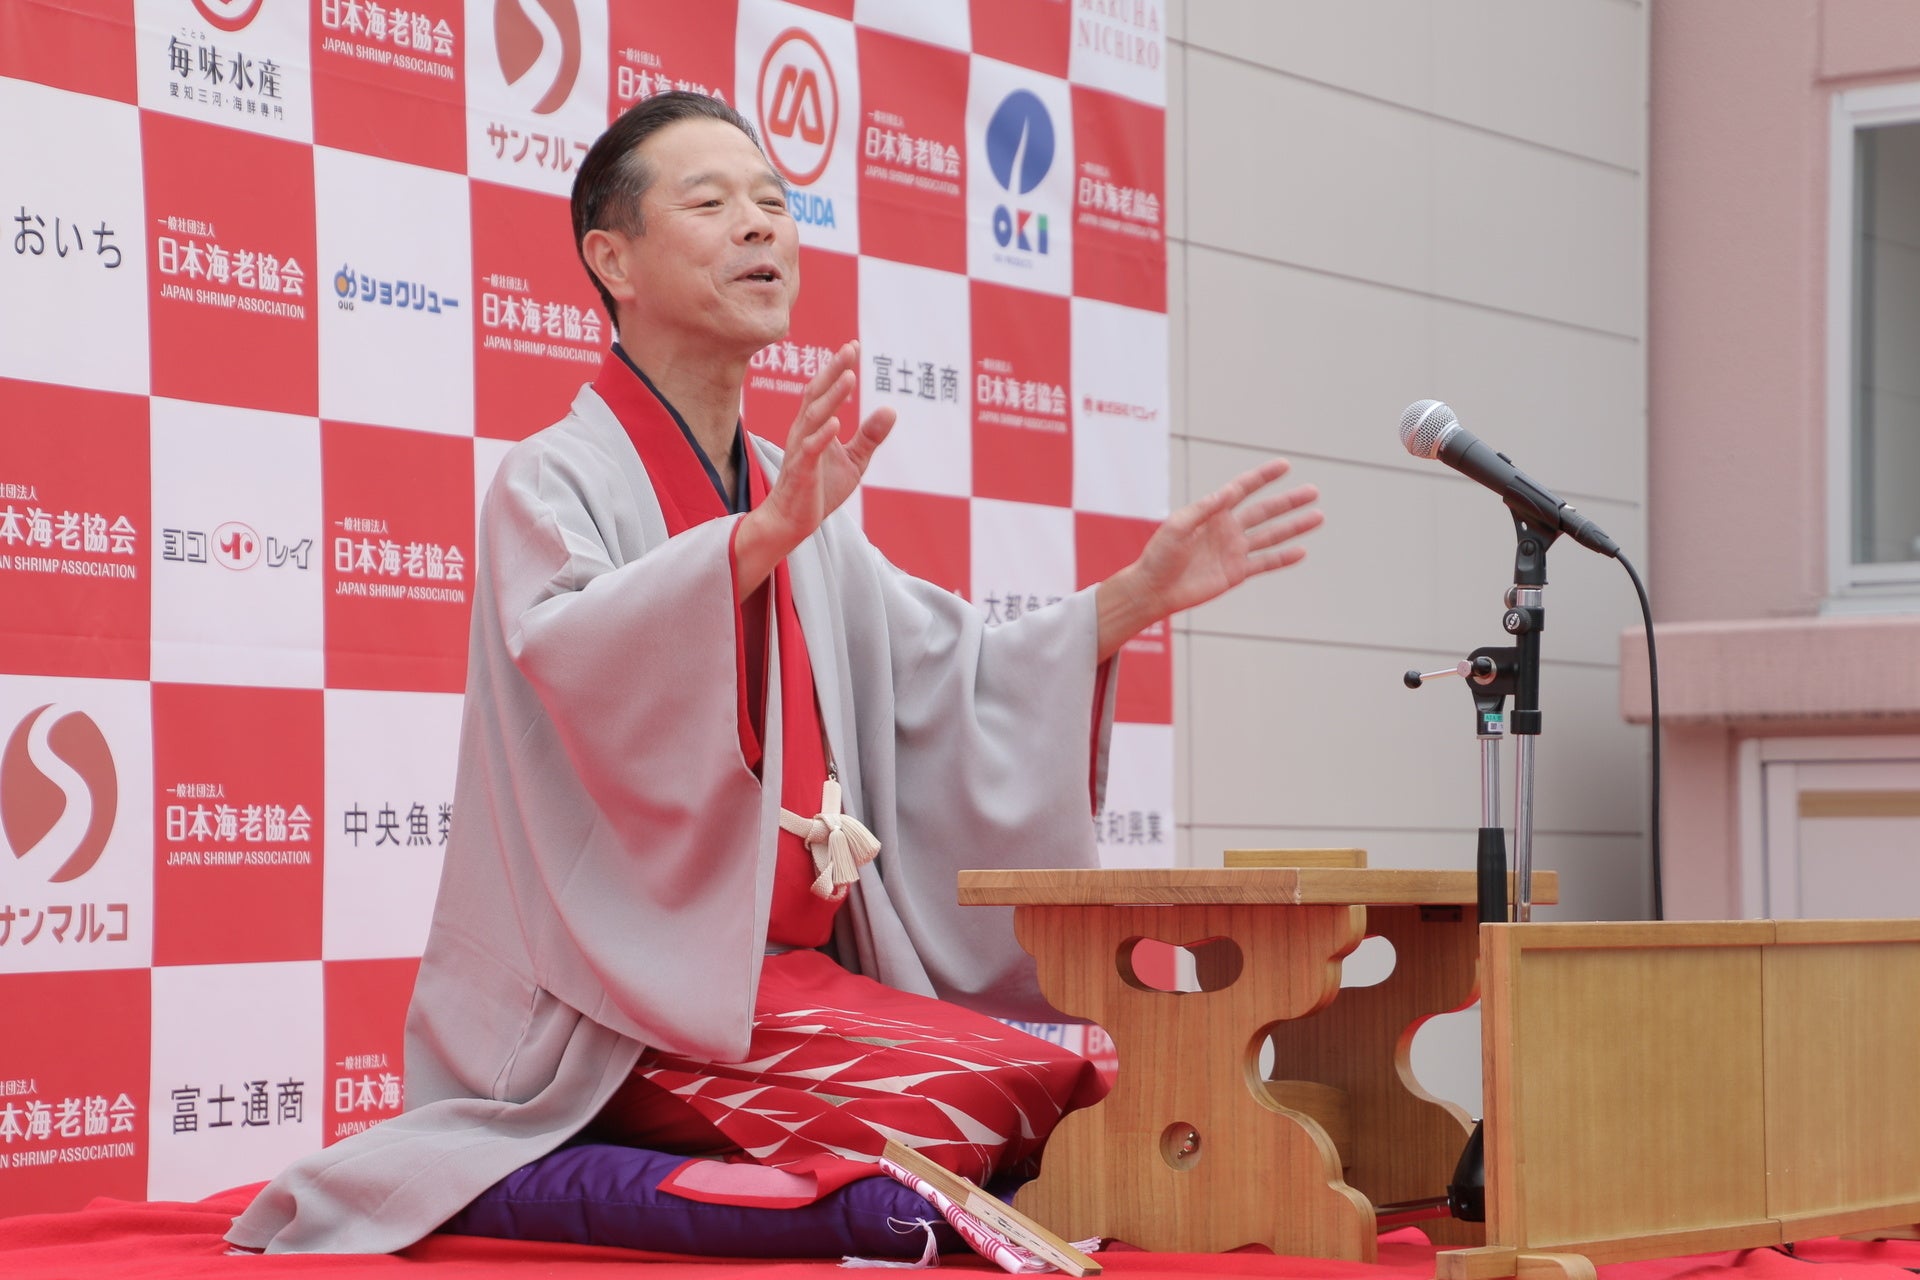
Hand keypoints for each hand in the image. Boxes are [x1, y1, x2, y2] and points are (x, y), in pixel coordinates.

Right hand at [734, 340, 896, 597]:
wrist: (793, 522)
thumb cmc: (820, 488)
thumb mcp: (853, 461)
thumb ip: (870, 435)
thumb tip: (891, 409)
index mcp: (814, 426)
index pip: (824, 390)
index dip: (837, 368)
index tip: (853, 345)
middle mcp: (803, 431)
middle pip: (816, 394)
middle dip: (833, 371)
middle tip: (850, 348)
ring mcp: (800, 450)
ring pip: (814, 417)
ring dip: (832, 397)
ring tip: (849, 377)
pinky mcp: (801, 472)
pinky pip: (810, 449)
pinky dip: (823, 435)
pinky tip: (836, 423)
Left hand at [1096, 459, 1322, 659]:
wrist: (1155, 589)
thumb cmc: (1159, 555)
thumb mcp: (1177, 526)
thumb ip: (1203, 509)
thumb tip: (1227, 493)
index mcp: (1212, 512)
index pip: (1243, 489)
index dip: (1263, 477)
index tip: (1285, 465)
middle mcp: (1227, 529)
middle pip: (1264, 511)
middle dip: (1289, 501)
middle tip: (1313, 491)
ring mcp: (1234, 551)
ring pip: (1271, 535)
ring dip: (1294, 527)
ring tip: (1318, 516)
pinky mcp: (1236, 573)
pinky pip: (1265, 563)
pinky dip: (1283, 559)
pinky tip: (1302, 552)